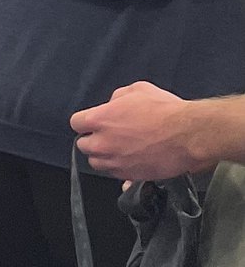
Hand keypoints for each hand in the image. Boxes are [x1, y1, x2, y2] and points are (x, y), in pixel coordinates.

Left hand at [71, 81, 210, 182]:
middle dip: (94, 140)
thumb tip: (112, 105)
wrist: (190, 135)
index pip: (76, 123)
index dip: (86, 122)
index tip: (95, 122)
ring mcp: (115, 162)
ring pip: (98, 163)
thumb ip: (117, 98)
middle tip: (111, 135)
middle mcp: (102, 144)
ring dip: (105, 156)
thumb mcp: (138, 90)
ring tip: (123, 148)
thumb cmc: (166, 111)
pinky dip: (122, 169)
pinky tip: (133, 160)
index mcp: (99, 120)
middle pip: (84, 146)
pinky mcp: (130, 176)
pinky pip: (117, 176)